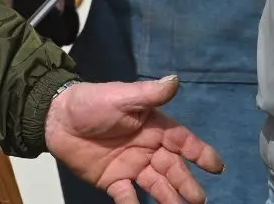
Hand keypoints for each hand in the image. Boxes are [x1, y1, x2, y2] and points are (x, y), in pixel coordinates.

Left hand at [46, 77, 223, 203]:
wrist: (56, 118)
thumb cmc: (92, 103)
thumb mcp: (122, 96)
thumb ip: (149, 94)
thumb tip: (176, 80)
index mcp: (154, 126)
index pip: (182, 141)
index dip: (200, 152)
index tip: (216, 167)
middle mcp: (148, 148)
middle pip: (173, 168)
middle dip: (187, 183)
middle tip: (199, 200)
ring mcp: (131, 166)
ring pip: (157, 185)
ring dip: (169, 198)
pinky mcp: (113, 181)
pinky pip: (127, 197)